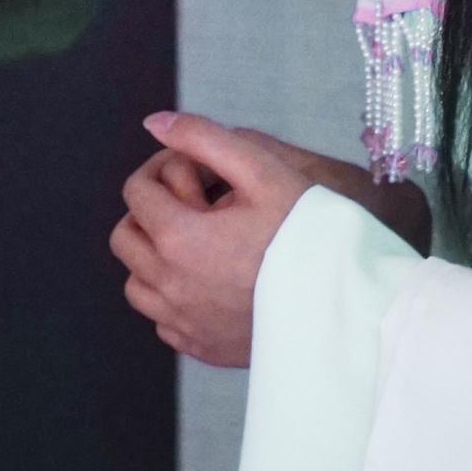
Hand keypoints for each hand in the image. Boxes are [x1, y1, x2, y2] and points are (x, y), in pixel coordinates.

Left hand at [109, 111, 423, 369]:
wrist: (345, 301)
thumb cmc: (308, 233)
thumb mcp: (262, 169)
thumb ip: (203, 137)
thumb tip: (155, 122)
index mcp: (178, 239)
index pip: (136, 192)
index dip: (159, 168)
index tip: (192, 168)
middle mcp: (170, 286)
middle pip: (126, 239)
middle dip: (150, 211)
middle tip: (192, 202)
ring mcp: (184, 323)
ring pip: (137, 284)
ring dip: (155, 258)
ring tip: (197, 243)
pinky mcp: (202, 348)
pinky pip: (164, 322)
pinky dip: (173, 299)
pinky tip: (210, 282)